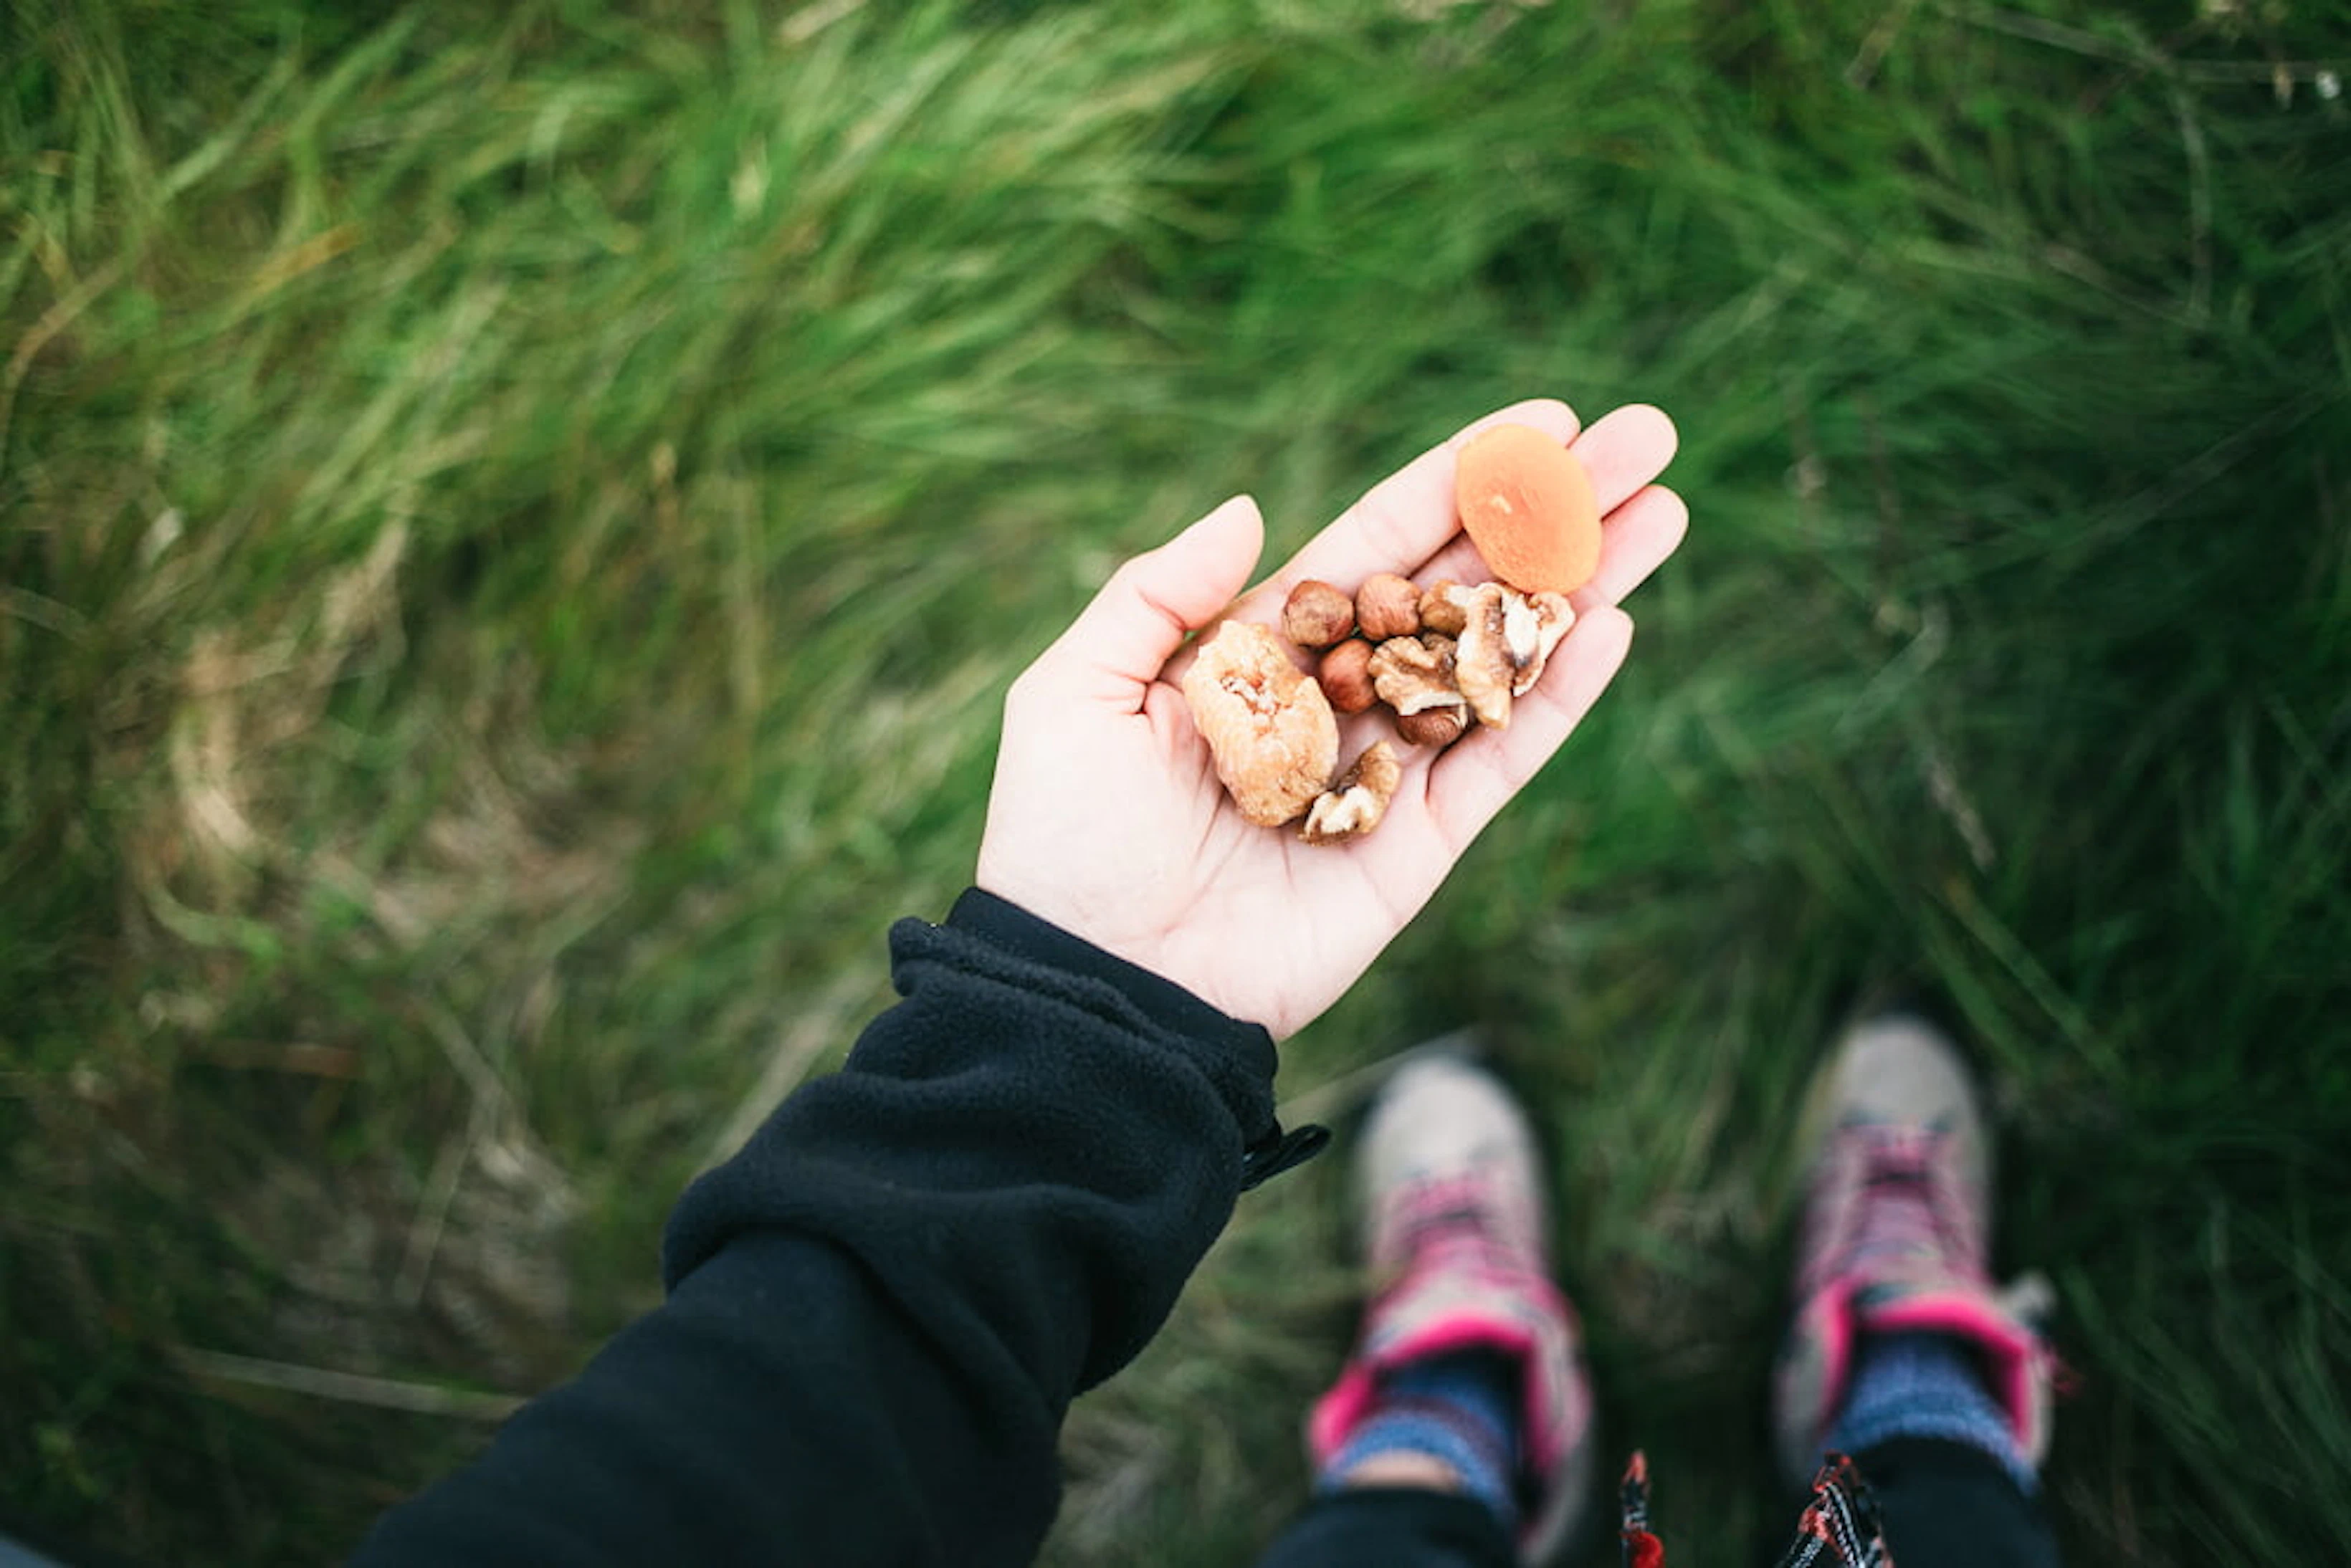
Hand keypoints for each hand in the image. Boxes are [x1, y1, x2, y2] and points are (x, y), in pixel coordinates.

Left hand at [975, 399, 1685, 1038]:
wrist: (1097, 980)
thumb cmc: (1066, 838)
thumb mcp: (1077, 690)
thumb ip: (1158, 594)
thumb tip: (1250, 507)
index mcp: (1262, 650)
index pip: (1381, 543)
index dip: (1461, 484)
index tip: (1543, 424)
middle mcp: (1336, 701)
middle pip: (1464, 588)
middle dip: (1554, 518)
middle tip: (1645, 443)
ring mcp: (1383, 773)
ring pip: (1500, 663)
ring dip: (1582, 590)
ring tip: (1661, 514)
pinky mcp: (1414, 850)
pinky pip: (1498, 763)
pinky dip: (1556, 699)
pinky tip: (1613, 627)